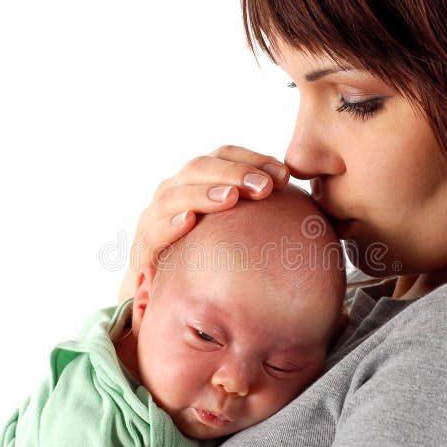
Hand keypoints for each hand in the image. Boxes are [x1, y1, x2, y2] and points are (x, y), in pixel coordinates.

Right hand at [118, 145, 289, 301]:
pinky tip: (188, 222)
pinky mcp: (141, 248)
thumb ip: (258, 212)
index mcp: (197, 181)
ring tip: (231, 198)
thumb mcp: (233, 229)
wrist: (161, 292)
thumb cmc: (206, 255)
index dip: (253, 158)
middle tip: (265, 186)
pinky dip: (168, 225)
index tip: (284, 174)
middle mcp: (172, 191)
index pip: (224, 155)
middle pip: (200, 168)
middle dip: (234, 173)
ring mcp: (153, 218)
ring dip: (204, 193)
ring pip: (174, 194)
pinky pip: (152, 233)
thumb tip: (304, 206)